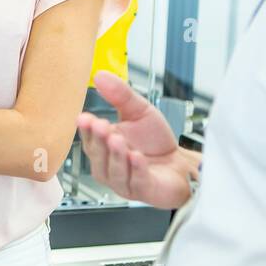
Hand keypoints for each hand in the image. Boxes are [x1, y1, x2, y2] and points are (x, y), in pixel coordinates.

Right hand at [77, 71, 199, 209]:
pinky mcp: (142, 190)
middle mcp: (108, 166)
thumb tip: (99, 75)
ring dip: (115, 155)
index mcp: (103, 146)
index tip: (84, 118)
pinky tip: (136, 156)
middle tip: (100, 125)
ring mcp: (123, 181)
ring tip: (117, 140)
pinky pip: (136, 180)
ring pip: (113, 170)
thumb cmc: (155, 142)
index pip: (89, 138)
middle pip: (97, 155)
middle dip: (99, 140)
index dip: (87, 129)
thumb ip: (120, 95)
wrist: (180, 164)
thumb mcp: (138, 111)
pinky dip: (136, 168)